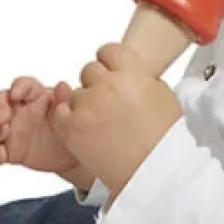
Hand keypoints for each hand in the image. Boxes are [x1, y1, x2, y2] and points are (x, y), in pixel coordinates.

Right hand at [0, 76, 79, 177]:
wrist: (72, 155)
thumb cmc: (68, 128)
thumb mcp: (71, 113)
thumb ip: (65, 100)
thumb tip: (63, 87)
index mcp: (35, 97)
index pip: (24, 86)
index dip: (18, 87)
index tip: (16, 94)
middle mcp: (19, 111)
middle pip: (1, 103)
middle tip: (3, 120)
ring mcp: (11, 131)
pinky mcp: (8, 150)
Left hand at [48, 43, 182, 194]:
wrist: (153, 173)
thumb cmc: (163, 141)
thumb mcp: (164, 97)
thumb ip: (141, 79)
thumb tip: (129, 74)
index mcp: (132, 73)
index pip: (109, 50)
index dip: (109, 63)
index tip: (110, 73)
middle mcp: (107, 85)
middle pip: (89, 70)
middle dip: (96, 85)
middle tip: (108, 105)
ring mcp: (87, 105)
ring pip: (75, 93)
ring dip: (84, 105)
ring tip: (102, 126)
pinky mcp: (71, 127)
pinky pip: (59, 112)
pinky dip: (68, 119)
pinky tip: (85, 130)